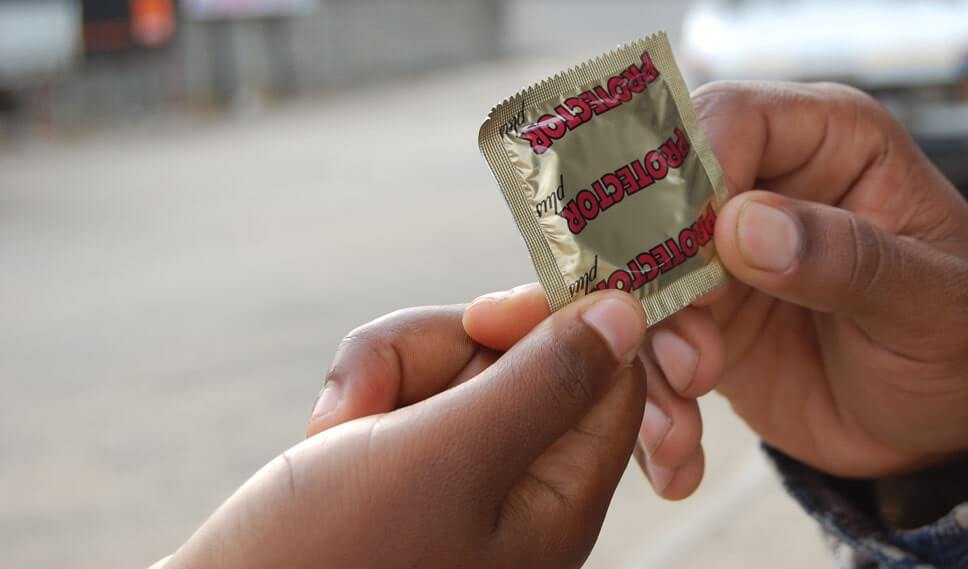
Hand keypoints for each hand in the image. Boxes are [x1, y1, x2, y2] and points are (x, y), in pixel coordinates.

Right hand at [161, 291, 646, 568]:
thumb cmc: (329, 557)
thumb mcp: (450, 457)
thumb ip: (546, 382)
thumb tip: (631, 314)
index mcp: (560, 498)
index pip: (608, 376)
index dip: (551, 326)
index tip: (482, 318)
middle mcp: (520, 488)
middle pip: (520, 357)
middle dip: (438, 352)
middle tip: (374, 398)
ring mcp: (458, 476)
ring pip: (453, 363)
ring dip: (385, 372)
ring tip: (336, 428)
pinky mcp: (402, 467)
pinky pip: (405, 391)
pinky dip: (361, 395)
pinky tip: (323, 437)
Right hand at [466, 82, 967, 500]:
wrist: (942, 432)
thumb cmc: (961, 346)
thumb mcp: (933, 306)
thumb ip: (849, 259)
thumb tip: (745, 227)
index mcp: (830, 141)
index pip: (729, 119)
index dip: (689, 177)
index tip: (687, 255)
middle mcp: (762, 185)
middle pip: (655, 195)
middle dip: (653, 282)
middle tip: (691, 361)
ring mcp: (718, 255)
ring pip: (635, 278)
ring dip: (646, 356)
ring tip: (684, 424)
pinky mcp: (696, 320)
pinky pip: (643, 348)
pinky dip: (649, 405)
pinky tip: (677, 456)